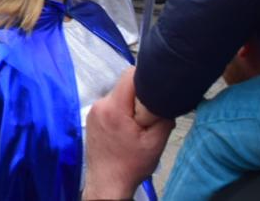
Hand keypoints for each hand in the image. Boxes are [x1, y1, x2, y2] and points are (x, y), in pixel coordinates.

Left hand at [84, 69, 172, 199]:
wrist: (107, 183)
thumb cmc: (129, 166)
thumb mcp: (155, 144)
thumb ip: (163, 118)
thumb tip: (167, 100)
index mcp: (114, 108)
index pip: (130, 75)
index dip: (146, 78)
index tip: (156, 90)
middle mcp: (100, 105)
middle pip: (124, 85)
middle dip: (140, 96)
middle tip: (148, 116)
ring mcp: (94, 111)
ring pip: (118, 95)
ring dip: (130, 105)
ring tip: (137, 126)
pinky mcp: (92, 117)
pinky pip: (111, 105)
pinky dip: (121, 112)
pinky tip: (126, 130)